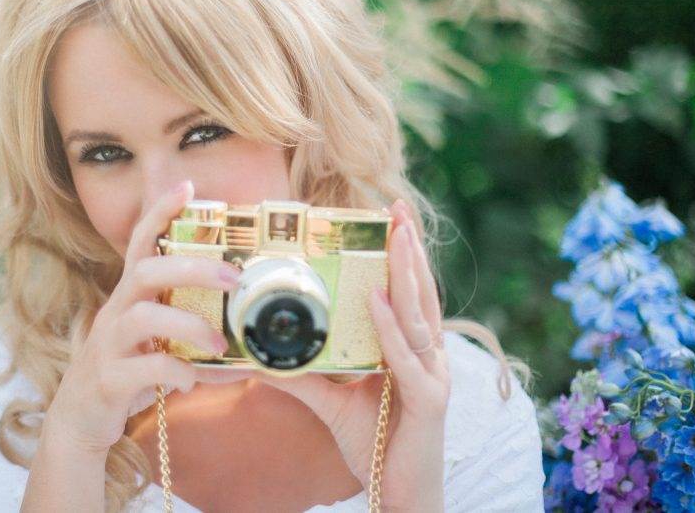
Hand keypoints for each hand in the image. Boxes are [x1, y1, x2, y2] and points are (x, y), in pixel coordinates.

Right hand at [44, 179, 255, 454]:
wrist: (79, 421)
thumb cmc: (127, 372)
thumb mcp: (155, 344)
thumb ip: (189, 332)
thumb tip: (244, 337)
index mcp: (130, 296)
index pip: (140, 242)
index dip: (160, 213)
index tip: (187, 187)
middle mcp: (115, 312)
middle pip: (145, 271)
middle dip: (191, 267)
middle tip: (232, 277)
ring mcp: (107, 345)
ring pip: (143, 318)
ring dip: (188, 327)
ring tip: (218, 344)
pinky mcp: (107, 380)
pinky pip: (144, 368)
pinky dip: (175, 372)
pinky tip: (192, 382)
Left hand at [255, 199, 449, 511]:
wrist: (399, 494)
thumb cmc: (374, 442)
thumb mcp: (332, 400)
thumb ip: (302, 375)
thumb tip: (260, 355)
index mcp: (412, 349)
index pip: (408, 293)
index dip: (401, 255)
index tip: (389, 218)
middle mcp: (429, 355)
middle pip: (420, 292)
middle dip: (409, 248)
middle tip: (397, 209)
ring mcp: (434, 375)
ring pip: (419, 315)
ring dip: (406, 273)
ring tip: (396, 235)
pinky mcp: (429, 401)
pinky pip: (406, 358)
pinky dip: (392, 328)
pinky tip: (379, 300)